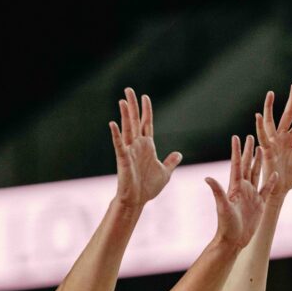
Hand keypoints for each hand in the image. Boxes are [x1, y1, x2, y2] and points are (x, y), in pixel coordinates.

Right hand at [109, 87, 182, 208]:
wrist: (137, 200)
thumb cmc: (148, 188)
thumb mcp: (165, 173)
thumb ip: (171, 162)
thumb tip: (179, 154)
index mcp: (147, 146)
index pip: (146, 123)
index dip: (146, 110)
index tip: (145, 96)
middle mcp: (137, 145)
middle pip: (134, 121)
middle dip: (132, 106)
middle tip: (129, 89)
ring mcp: (129, 151)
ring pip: (127, 129)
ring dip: (124, 115)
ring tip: (122, 100)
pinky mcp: (123, 159)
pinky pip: (119, 145)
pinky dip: (116, 135)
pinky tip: (113, 123)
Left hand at [205, 136, 279, 248]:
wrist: (234, 240)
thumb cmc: (226, 225)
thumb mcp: (222, 207)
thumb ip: (217, 191)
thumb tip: (207, 178)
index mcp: (235, 187)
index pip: (237, 165)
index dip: (237, 151)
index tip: (236, 137)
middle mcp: (243, 188)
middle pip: (247, 165)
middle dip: (249, 151)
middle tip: (251, 136)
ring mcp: (252, 195)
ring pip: (257, 174)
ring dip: (259, 161)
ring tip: (263, 149)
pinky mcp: (259, 204)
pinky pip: (267, 189)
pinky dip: (271, 181)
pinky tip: (275, 173)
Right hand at [255, 83, 291, 196]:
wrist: (281, 191)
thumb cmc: (290, 178)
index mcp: (291, 140)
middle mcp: (282, 138)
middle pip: (287, 116)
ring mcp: (273, 143)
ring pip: (271, 122)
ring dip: (270, 108)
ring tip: (270, 94)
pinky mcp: (267, 151)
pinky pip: (263, 137)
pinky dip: (259, 127)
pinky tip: (258, 115)